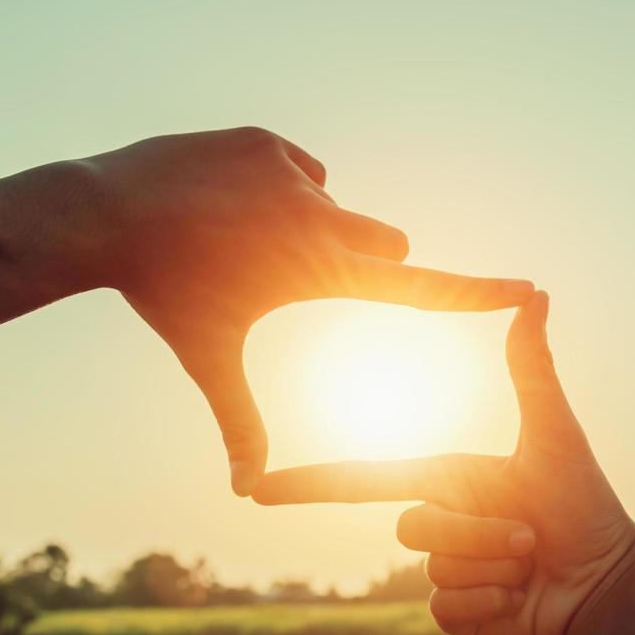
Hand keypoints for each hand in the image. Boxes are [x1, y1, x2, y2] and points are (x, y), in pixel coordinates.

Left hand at [84, 128, 534, 494]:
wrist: (107, 213)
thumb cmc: (165, 296)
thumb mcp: (209, 360)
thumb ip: (239, 423)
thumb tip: (245, 493)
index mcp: (320, 270)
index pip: (417, 287)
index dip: (476, 291)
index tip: (527, 288)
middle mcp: (322, 216)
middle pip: (382, 242)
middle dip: (358, 259)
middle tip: (288, 272)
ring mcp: (296, 172)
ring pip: (331, 204)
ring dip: (306, 224)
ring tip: (240, 240)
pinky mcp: (269, 141)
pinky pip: (295, 170)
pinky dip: (274, 189)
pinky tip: (226, 202)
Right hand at [253, 292, 634, 634]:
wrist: (609, 585)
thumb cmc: (588, 505)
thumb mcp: (554, 433)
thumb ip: (532, 368)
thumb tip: (536, 294)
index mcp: (445, 479)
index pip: (362, 481)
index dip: (307, 485)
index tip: (256, 489)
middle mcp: (438, 523)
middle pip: (412, 530)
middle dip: (477, 534)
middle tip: (528, 535)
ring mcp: (443, 572)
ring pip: (433, 572)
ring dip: (491, 568)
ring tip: (532, 561)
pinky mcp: (456, 616)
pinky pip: (442, 610)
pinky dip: (487, 605)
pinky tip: (519, 600)